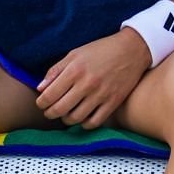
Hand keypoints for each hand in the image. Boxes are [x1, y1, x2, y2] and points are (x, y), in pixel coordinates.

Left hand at [35, 30, 151, 130]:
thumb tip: (40, 88)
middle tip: (49, 112)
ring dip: (66, 120)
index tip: (41, 103)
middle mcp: (87, 84)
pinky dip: (84, 124)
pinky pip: (94, 122)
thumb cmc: (100, 50)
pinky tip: (82, 117)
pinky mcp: (113, 102)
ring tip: (65, 114)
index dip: (41, 103)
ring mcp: (101, 95)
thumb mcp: (75, 54)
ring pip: (76, 118)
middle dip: (50, 114)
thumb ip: (56, 70)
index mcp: (75, 70)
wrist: (132, 50)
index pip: (50, 95)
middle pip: (60, 109)